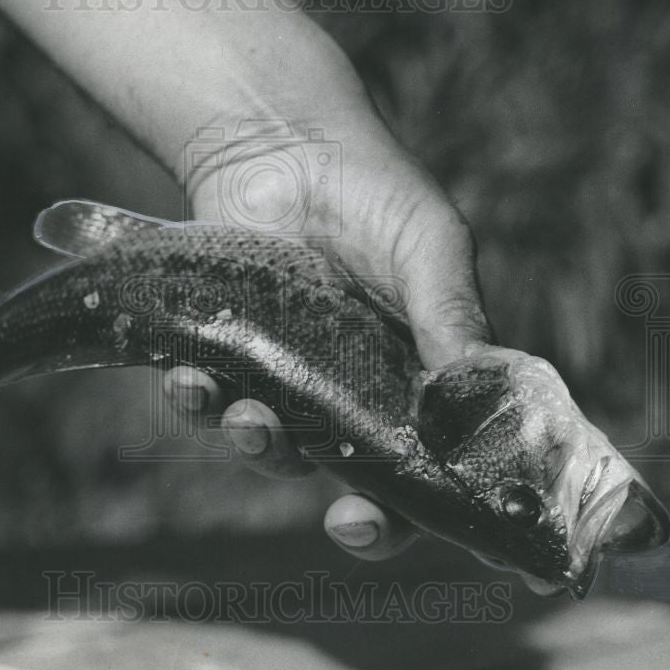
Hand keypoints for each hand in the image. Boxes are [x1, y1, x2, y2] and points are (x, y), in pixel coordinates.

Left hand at [166, 139, 492, 560]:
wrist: (285, 142)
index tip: (407, 527)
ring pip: (278, 447)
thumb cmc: (376, 192)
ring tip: (249, 415)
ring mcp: (291, 378)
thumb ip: (454, 316)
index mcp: (419, 378)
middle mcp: (357, 393)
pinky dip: (198, 398)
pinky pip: (210, 396)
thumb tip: (479, 395)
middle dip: (354, 518)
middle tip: (344, 518)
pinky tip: (190, 379)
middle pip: (359, 483)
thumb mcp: (432, 246)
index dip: (425, 513)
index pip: (435, 466)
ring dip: (263, 447)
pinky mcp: (231, 352)